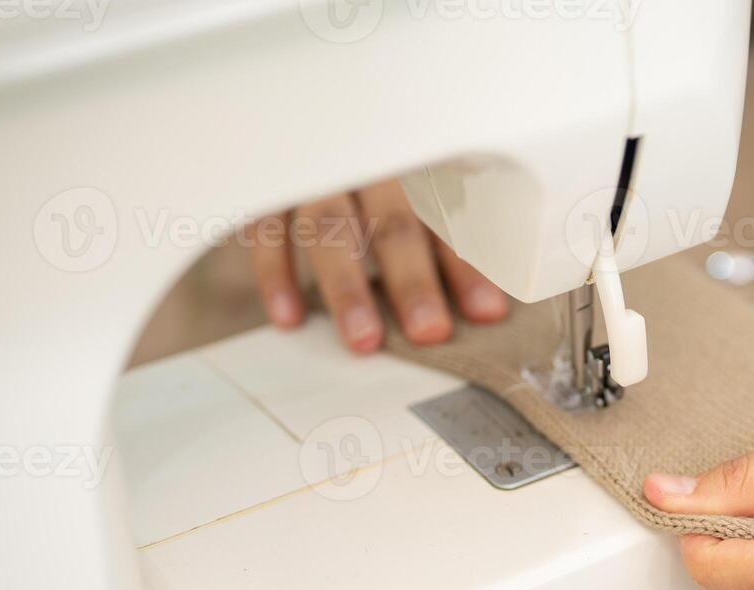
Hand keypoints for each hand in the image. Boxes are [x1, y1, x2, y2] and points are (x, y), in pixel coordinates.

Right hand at [246, 179, 507, 352]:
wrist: (287, 85)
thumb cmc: (378, 158)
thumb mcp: (422, 168)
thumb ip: (448, 218)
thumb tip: (487, 296)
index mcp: (413, 158)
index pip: (448, 215)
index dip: (467, 265)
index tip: (488, 312)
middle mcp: (365, 160)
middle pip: (392, 222)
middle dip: (412, 281)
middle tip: (429, 332)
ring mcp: (312, 168)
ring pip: (329, 227)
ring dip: (347, 287)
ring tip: (363, 340)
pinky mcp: (265, 179)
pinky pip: (265, 226)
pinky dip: (275, 271)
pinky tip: (291, 318)